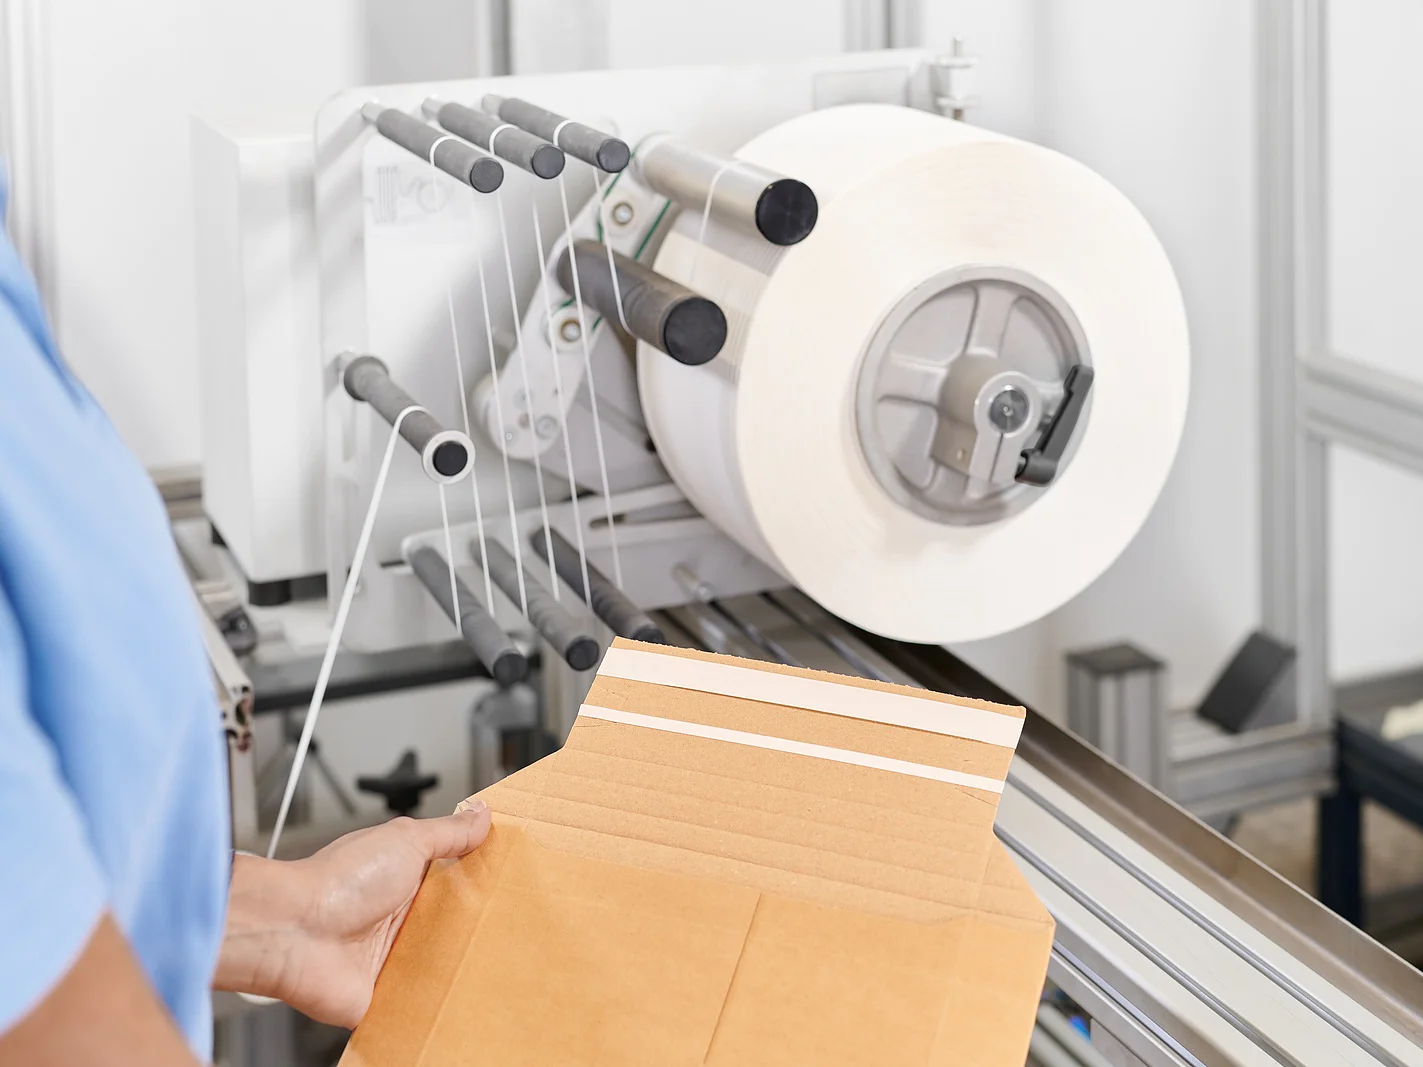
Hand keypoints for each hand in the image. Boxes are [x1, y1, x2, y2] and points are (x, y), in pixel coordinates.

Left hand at [215, 801, 490, 1026]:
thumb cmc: (335, 883)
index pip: (456, 881)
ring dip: (465, 966)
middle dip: (482, 927)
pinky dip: (441, 1005)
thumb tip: (480, 814)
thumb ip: (447, 832)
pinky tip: (467, 1003)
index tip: (518, 881)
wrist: (292, 933)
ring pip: (444, 964)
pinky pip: (422, 1003)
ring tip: (503, 967)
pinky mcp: (386, 996)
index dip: (483, 882)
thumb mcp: (404, 840)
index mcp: (405, 879)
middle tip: (517, 927)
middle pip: (455, 925)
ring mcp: (392, 958)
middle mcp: (400, 919)